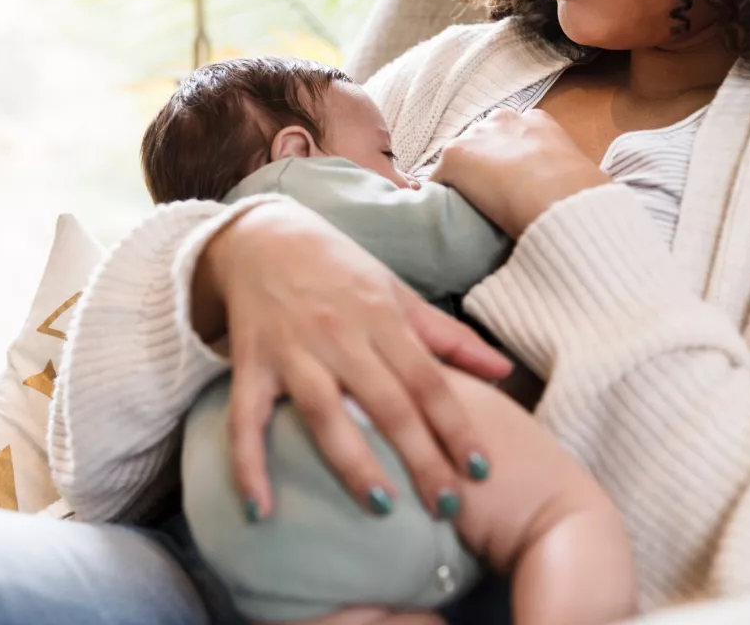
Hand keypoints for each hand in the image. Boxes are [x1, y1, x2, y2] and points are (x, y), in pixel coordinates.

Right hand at [192, 200, 512, 518]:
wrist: (263, 238)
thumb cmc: (338, 267)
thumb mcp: (396, 292)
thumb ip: (448, 336)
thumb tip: (503, 370)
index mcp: (381, 317)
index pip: (427, 378)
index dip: (457, 425)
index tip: (481, 469)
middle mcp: (339, 335)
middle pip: (386, 403)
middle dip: (420, 458)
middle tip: (447, 508)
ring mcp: (292, 351)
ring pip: (324, 413)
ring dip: (353, 463)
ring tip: (383, 508)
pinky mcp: (249, 364)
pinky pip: (246, 418)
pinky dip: (248, 464)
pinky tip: (259, 510)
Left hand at [430, 109, 609, 237]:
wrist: (561, 199)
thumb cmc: (581, 195)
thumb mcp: (579, 175)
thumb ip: (562, 175)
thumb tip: (568, 198)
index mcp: (537, 121)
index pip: (509, 136)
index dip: (506, 163)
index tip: (509, 185)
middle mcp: (503, 119)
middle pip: (479, 143)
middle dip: (480, 167)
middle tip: (488, 199)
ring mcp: (476, 136)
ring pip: (458, 162)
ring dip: (460, 182)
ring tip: (468, 211)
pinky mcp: (454, 155)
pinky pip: (437, 181)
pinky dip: (440, 198)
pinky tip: (448, 218)